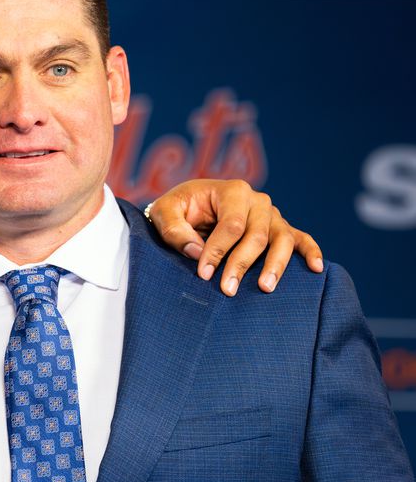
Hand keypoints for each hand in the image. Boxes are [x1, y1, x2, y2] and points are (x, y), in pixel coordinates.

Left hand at [147, 179, 323, 295]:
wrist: (190, 205)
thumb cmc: (178, 209)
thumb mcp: (165, 212)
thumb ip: (175, 230)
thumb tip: (197, 253)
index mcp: (232, 191)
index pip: (231, 225)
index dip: (217, 250)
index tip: (203, 274)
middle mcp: (257, 201)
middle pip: (257, 235)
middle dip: (241, 264)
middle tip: (227, 290)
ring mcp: (272, 215)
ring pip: (281, 240)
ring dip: (275, 265)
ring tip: (265, 288)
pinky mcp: (280, 229)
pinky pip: (301, 239)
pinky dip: (311, 251)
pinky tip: (316, 269)